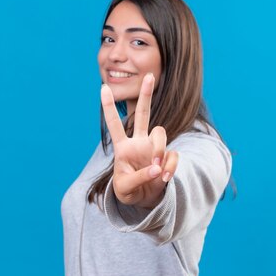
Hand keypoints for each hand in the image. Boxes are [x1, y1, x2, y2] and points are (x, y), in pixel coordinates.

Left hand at [101, 73, 178, 208]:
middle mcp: (139, 143)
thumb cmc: (129, 191)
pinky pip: (173, 155)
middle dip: (147, 94)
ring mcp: (154, 148)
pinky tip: (164, 178)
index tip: (103, 87)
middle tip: (150, 76)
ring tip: (157, 171)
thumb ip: (139, 177)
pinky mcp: (168, 157)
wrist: (145, 200)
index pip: (114, 124)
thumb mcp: (125, 188)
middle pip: (143, 113)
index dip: (109, 107)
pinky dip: (170, 168)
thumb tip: (157, 168)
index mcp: (123, 147)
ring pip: (161, 132)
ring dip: (159, 150)